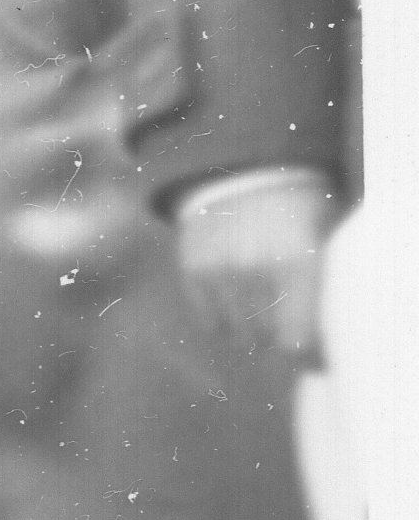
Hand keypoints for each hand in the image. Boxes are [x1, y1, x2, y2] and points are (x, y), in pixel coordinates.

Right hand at [174, 171, 339, 363]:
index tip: (312, 354)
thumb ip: (323, 286)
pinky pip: (210, 320)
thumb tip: (321, 341)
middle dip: (280, 337)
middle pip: (266, 340)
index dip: (306, 354)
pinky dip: (226, 317)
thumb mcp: (325, 236)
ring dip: (252, 328)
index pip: (296, 342)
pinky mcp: (193, 269)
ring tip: (263, 307)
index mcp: (297, 263)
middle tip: (288, 323)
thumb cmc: (300, 205)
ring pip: (238, 333)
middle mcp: (254, 271)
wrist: (246, 166)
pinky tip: (239, 297)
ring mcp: (220, 271)